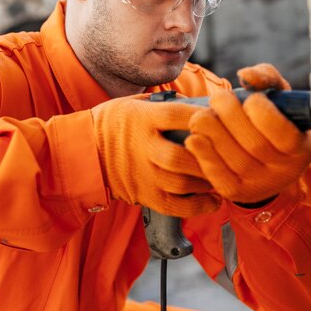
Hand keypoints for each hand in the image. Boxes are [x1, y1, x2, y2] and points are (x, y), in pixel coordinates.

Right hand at [91, 94, 220, 216]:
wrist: (83, 153)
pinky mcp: (144, 195)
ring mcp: (143, 174)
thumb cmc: (112, 124)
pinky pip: (176, 206)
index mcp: (141, 119)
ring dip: (207, 180)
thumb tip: (197, 104)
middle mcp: (142, 147)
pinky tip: (213, 199)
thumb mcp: (132, 104)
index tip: (222, 116)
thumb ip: (163, 104)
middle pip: (180, 156)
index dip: (203, 116)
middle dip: (208, 156)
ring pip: (181, 183)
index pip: (177, 115)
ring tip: (222, 174)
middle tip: (227, 152)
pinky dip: (198, 206)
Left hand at [185, 64, 310, 203]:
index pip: (284, 134)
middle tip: (218, 99)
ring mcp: (261, 184)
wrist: (263, 157)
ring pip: (235, 161)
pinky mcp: (237, 191)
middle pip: (255, 145)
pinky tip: (193, 139)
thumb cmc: (271, 117)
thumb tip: (246, 75)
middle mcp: (285, 170)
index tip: (251, 99)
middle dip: (231, 117)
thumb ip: (267, 78)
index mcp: (301, 146)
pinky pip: (220, 178)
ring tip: (202, 116)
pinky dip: (204, 156)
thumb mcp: (277, 96)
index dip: (263, 113)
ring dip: (213, 133)